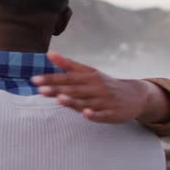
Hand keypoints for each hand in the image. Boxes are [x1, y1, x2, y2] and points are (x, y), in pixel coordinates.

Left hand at [31, 52, 149, 122]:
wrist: (134, 95)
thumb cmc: (104, 83)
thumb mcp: (88, 72)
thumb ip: (67, 65)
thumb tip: (49, 54)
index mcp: (88, 77)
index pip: (66, 77)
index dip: (50, 78)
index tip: (34, 79)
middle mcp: (95, 87)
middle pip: (73, 89)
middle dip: (56, 89)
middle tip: (40, 89)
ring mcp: (103, 101)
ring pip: (85, 101)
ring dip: (72, 100)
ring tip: (59, 99)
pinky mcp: (111, 113)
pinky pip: (101, 115)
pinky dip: (94, 114)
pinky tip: (86, 113)